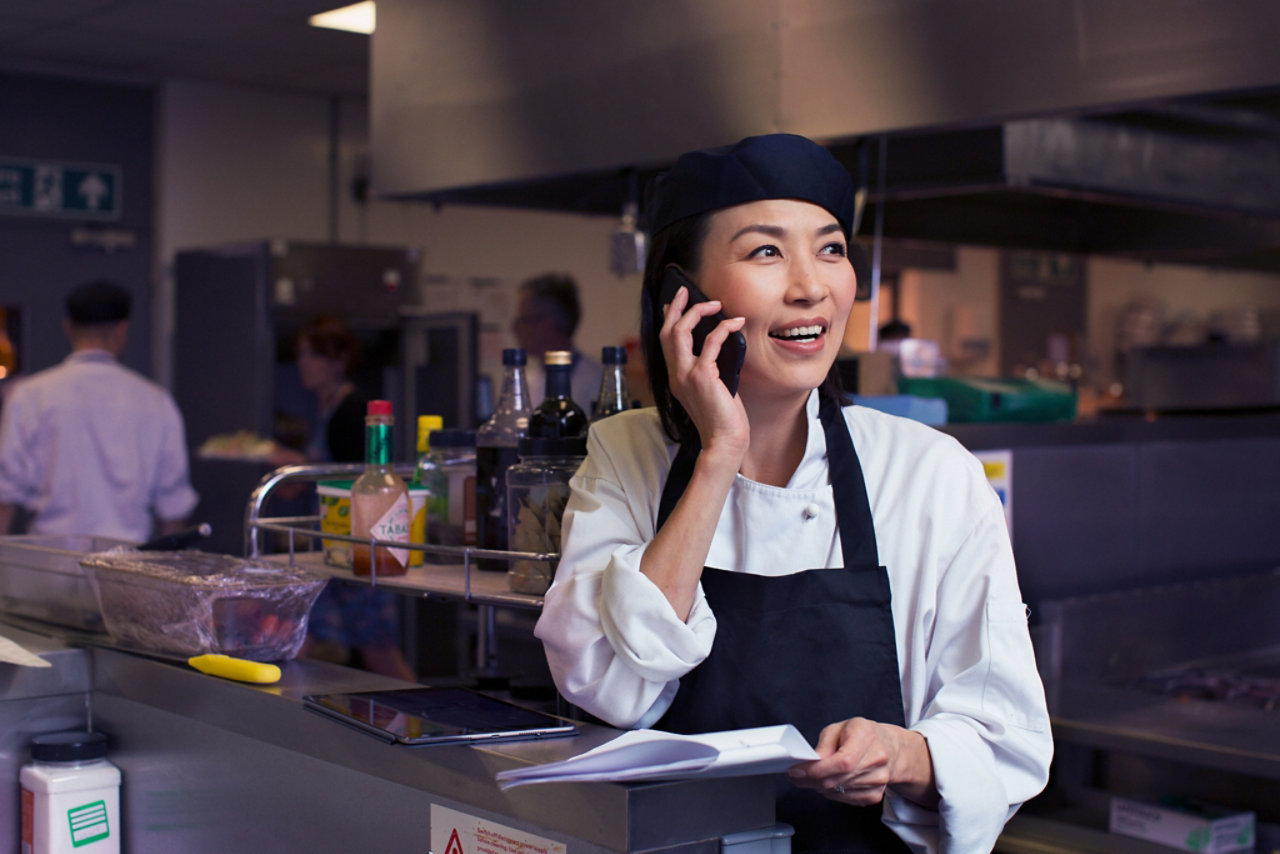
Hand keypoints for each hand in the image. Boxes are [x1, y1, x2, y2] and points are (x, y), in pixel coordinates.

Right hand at [659, 285, 748, 461]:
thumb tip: (717, 345)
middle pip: (667, 331)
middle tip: (686, 291)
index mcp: (676, 378)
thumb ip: (707, 369)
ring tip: (715, 303)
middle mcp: (676, 374)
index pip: (665, 342)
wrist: (724, 441)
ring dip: (697, 311)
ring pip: (680, 331)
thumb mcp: (710, 390)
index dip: (669, 319)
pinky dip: (724, 328)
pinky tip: (736, 324)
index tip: (675, 304)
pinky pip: (710, 341)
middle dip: (677, 307)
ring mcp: (686, 375)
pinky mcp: (702, 376)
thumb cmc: (722, 419)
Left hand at [786, 718, 937, 808]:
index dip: (817, 770)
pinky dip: (833, 793)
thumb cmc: (861, 735)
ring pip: (838, 791)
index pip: (842, 762)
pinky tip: (832, 782)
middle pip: (837, 779)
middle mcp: (877, 759)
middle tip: (797, 776)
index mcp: (866, 736)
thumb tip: (810, 763)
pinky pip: (846, 799)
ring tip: (814, 776)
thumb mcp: (839, 728)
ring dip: (820, 786)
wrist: (889, 747)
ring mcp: (879, 780)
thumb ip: (824, 745)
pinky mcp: (876, 795)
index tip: (796, 771)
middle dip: (811, 780)